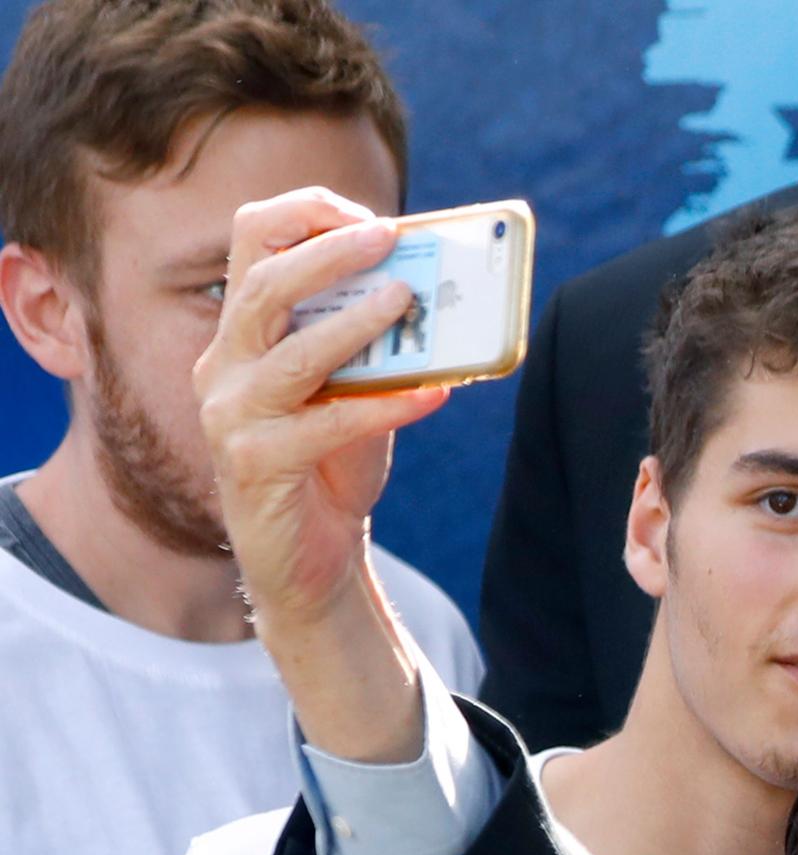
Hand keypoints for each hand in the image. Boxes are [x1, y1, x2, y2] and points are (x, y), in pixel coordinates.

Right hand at [193, 188, 442, 763]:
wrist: (310, 561)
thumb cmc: (333, 467)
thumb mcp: (355, 391)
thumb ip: (378, 346)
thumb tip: (439, 292)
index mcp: (241, 336)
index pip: (252, 244)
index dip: (306, 216)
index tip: (368, 215)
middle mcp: (224, 367)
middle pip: (261, 285)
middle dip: (326, 253)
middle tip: (388, 237)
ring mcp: (232, 417)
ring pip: (286, 352)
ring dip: (352, 321)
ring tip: (406, 302)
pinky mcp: (256, 465)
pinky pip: (325, 425)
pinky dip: (384, 406)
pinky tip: (432, 394)